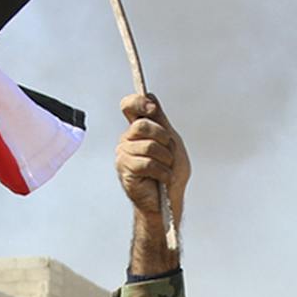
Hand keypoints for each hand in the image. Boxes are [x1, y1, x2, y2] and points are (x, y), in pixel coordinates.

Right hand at [114, 95, 189, 225]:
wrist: (169, 199)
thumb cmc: (171, 172)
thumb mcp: (171, 141)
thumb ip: (160, 120)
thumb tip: (149, 96)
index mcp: (139, 129)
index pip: (129, 105)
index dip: (138, 102)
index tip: (152, 109)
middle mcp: (128, 139)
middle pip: (142, 125)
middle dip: (163, 139)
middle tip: (169, 153)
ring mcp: (124, 154)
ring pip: (148, 146)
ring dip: (166, 159)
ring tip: (166, 169)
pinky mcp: (125, 170)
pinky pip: (147, 163)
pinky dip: (162, 172)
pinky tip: (163, 178)